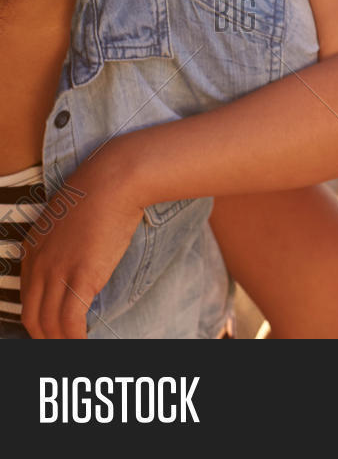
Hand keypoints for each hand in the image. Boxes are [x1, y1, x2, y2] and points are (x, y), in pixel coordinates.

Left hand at [21, 157, 144, 338]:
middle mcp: (38, 264)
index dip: (37, 320)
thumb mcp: (73, 217)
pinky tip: (83, 344)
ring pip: (48, 323)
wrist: (115, 179)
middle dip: (43, 339)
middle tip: (58, 349)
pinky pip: (71, 320)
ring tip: (72, 354)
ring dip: (59, 343)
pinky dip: (74, 339)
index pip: (27, 297)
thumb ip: (68, 241)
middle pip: (32, 317)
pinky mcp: (80, 276)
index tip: (51, 331)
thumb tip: (83, 256)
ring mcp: (57, 271)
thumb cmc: (103, 191)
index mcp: (33, 250)